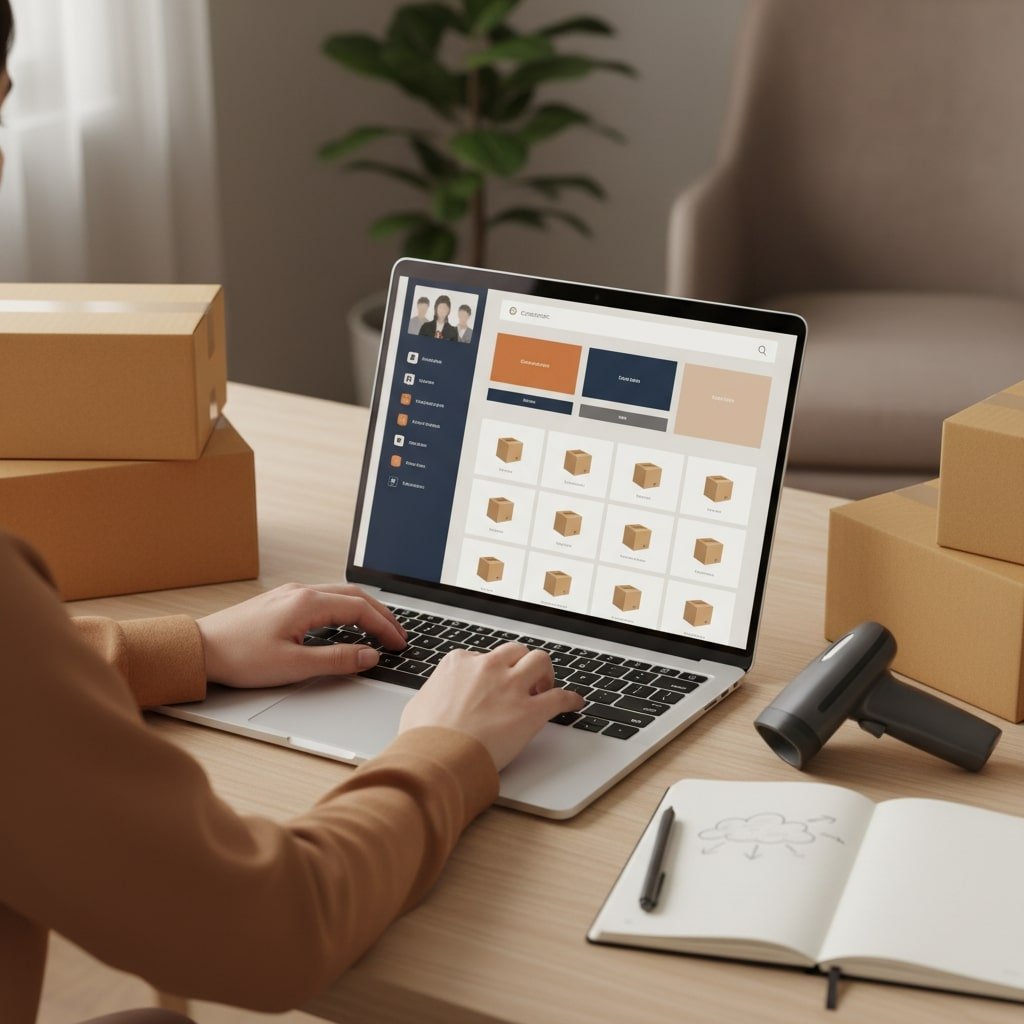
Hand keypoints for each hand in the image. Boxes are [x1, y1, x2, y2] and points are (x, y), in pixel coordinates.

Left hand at [195, 583, 406, 686]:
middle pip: (354, 596)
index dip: (384, 627)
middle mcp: (301, 592)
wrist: (200, 649)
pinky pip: (324, 598)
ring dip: (363, 610)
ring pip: (339, 594)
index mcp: (307, 603)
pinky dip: (344, 609)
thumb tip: (369, 655)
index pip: (360, 610)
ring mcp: (290, 594)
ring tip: (378, 628)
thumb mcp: (293, 665)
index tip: (399, 643)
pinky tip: (345, 624)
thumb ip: (337, 660)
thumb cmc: (240, 657)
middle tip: (397, 635)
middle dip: (380, 615)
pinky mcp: (281, 601)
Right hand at [399, 643, 583, 770]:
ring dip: (545, 673)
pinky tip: (574, 704)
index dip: (491, 672)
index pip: (483, 656)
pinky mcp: (530, 711)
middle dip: (521, 664)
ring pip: (540, 661)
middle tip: (524, 681)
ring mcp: (510, 687)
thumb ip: (434, 693)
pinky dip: (570, 700)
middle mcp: (488, 668)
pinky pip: (560, 698)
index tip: (494, 683)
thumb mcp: (418, 704)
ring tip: (546, 687)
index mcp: (459, 663)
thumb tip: (434, 699)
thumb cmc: (424, 738)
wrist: (438, 758)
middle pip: (516, 652)